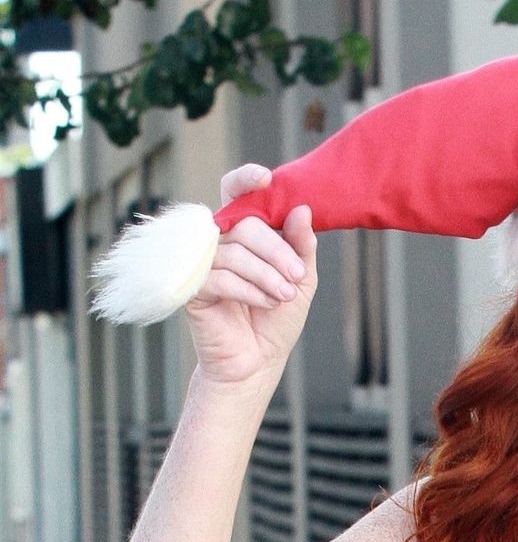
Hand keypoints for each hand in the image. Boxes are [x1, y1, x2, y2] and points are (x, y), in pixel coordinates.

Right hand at [184, 164, 317, 389]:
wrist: (258, 362)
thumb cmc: (276, 319)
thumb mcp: (300, 281)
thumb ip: (301, 246)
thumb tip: (302, 210)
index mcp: (243, 232)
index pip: (237, 193)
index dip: (246, 180)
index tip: (267, 179)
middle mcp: (219, 242)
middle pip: (242, 223)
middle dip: (275, 249)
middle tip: (295, 275)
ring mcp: (202, 263)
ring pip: (234, 251)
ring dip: (266, 274)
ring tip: (283, 296)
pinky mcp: (192, 288)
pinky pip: (220, 277)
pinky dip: (248, 290)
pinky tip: (265, 303)